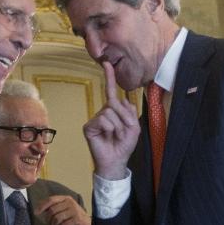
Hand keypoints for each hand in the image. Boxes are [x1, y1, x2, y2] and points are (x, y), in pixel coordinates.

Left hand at [36, 195, 90, 224]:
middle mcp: (70, 202)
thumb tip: (38, 210)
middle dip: (48, 220)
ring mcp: (74, 210)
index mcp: (65, 198)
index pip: (51, 200)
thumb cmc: (73, 217)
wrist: (87, 224)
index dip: (42, 206)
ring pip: (57, 218)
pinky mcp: (77, 219)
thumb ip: (54, 208)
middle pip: (52, 210)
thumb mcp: (64, 209)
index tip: (36, 212)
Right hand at [82, 61, 140, 179]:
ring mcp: (95, 119)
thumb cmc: (124, 145)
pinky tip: (107, 137)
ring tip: (115, 136)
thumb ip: (130, 112)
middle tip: (123, 133)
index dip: (110, 78)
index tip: (107, 63)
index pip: (112, 92)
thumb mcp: (134, 127)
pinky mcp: (89, 127)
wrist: (116, 161)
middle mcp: (103, 112)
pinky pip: (103, 120)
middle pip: (115, 104)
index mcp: (114, 111)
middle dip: (124, 119)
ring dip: (118, 126)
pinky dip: (109, 128)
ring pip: (110, 112)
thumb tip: (121, 100)